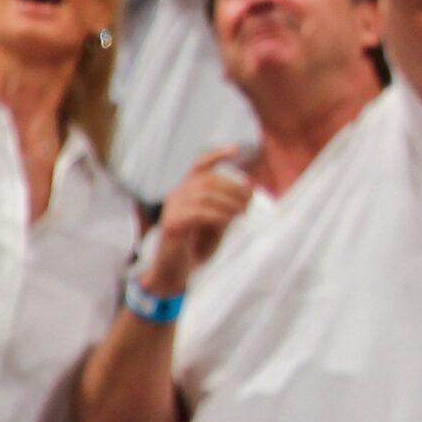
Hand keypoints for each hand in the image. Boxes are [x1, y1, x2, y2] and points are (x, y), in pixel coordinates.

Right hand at [147, 145, 254, 293]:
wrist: (174, 271)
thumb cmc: (195, 247)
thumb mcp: (217, 225)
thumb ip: (227, 209)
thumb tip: (247, 194)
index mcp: (187, 192)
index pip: (199, 166)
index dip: (217, 155)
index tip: (236, 150)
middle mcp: (177, 196)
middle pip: (207, 180)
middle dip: (233, 187)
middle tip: (250, 201)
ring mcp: (172, 209)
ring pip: (203, 194)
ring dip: (229, 202)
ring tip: (243, 212)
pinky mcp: (171, 224)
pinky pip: (198, 212)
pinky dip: (218, 214)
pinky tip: (229, 220)